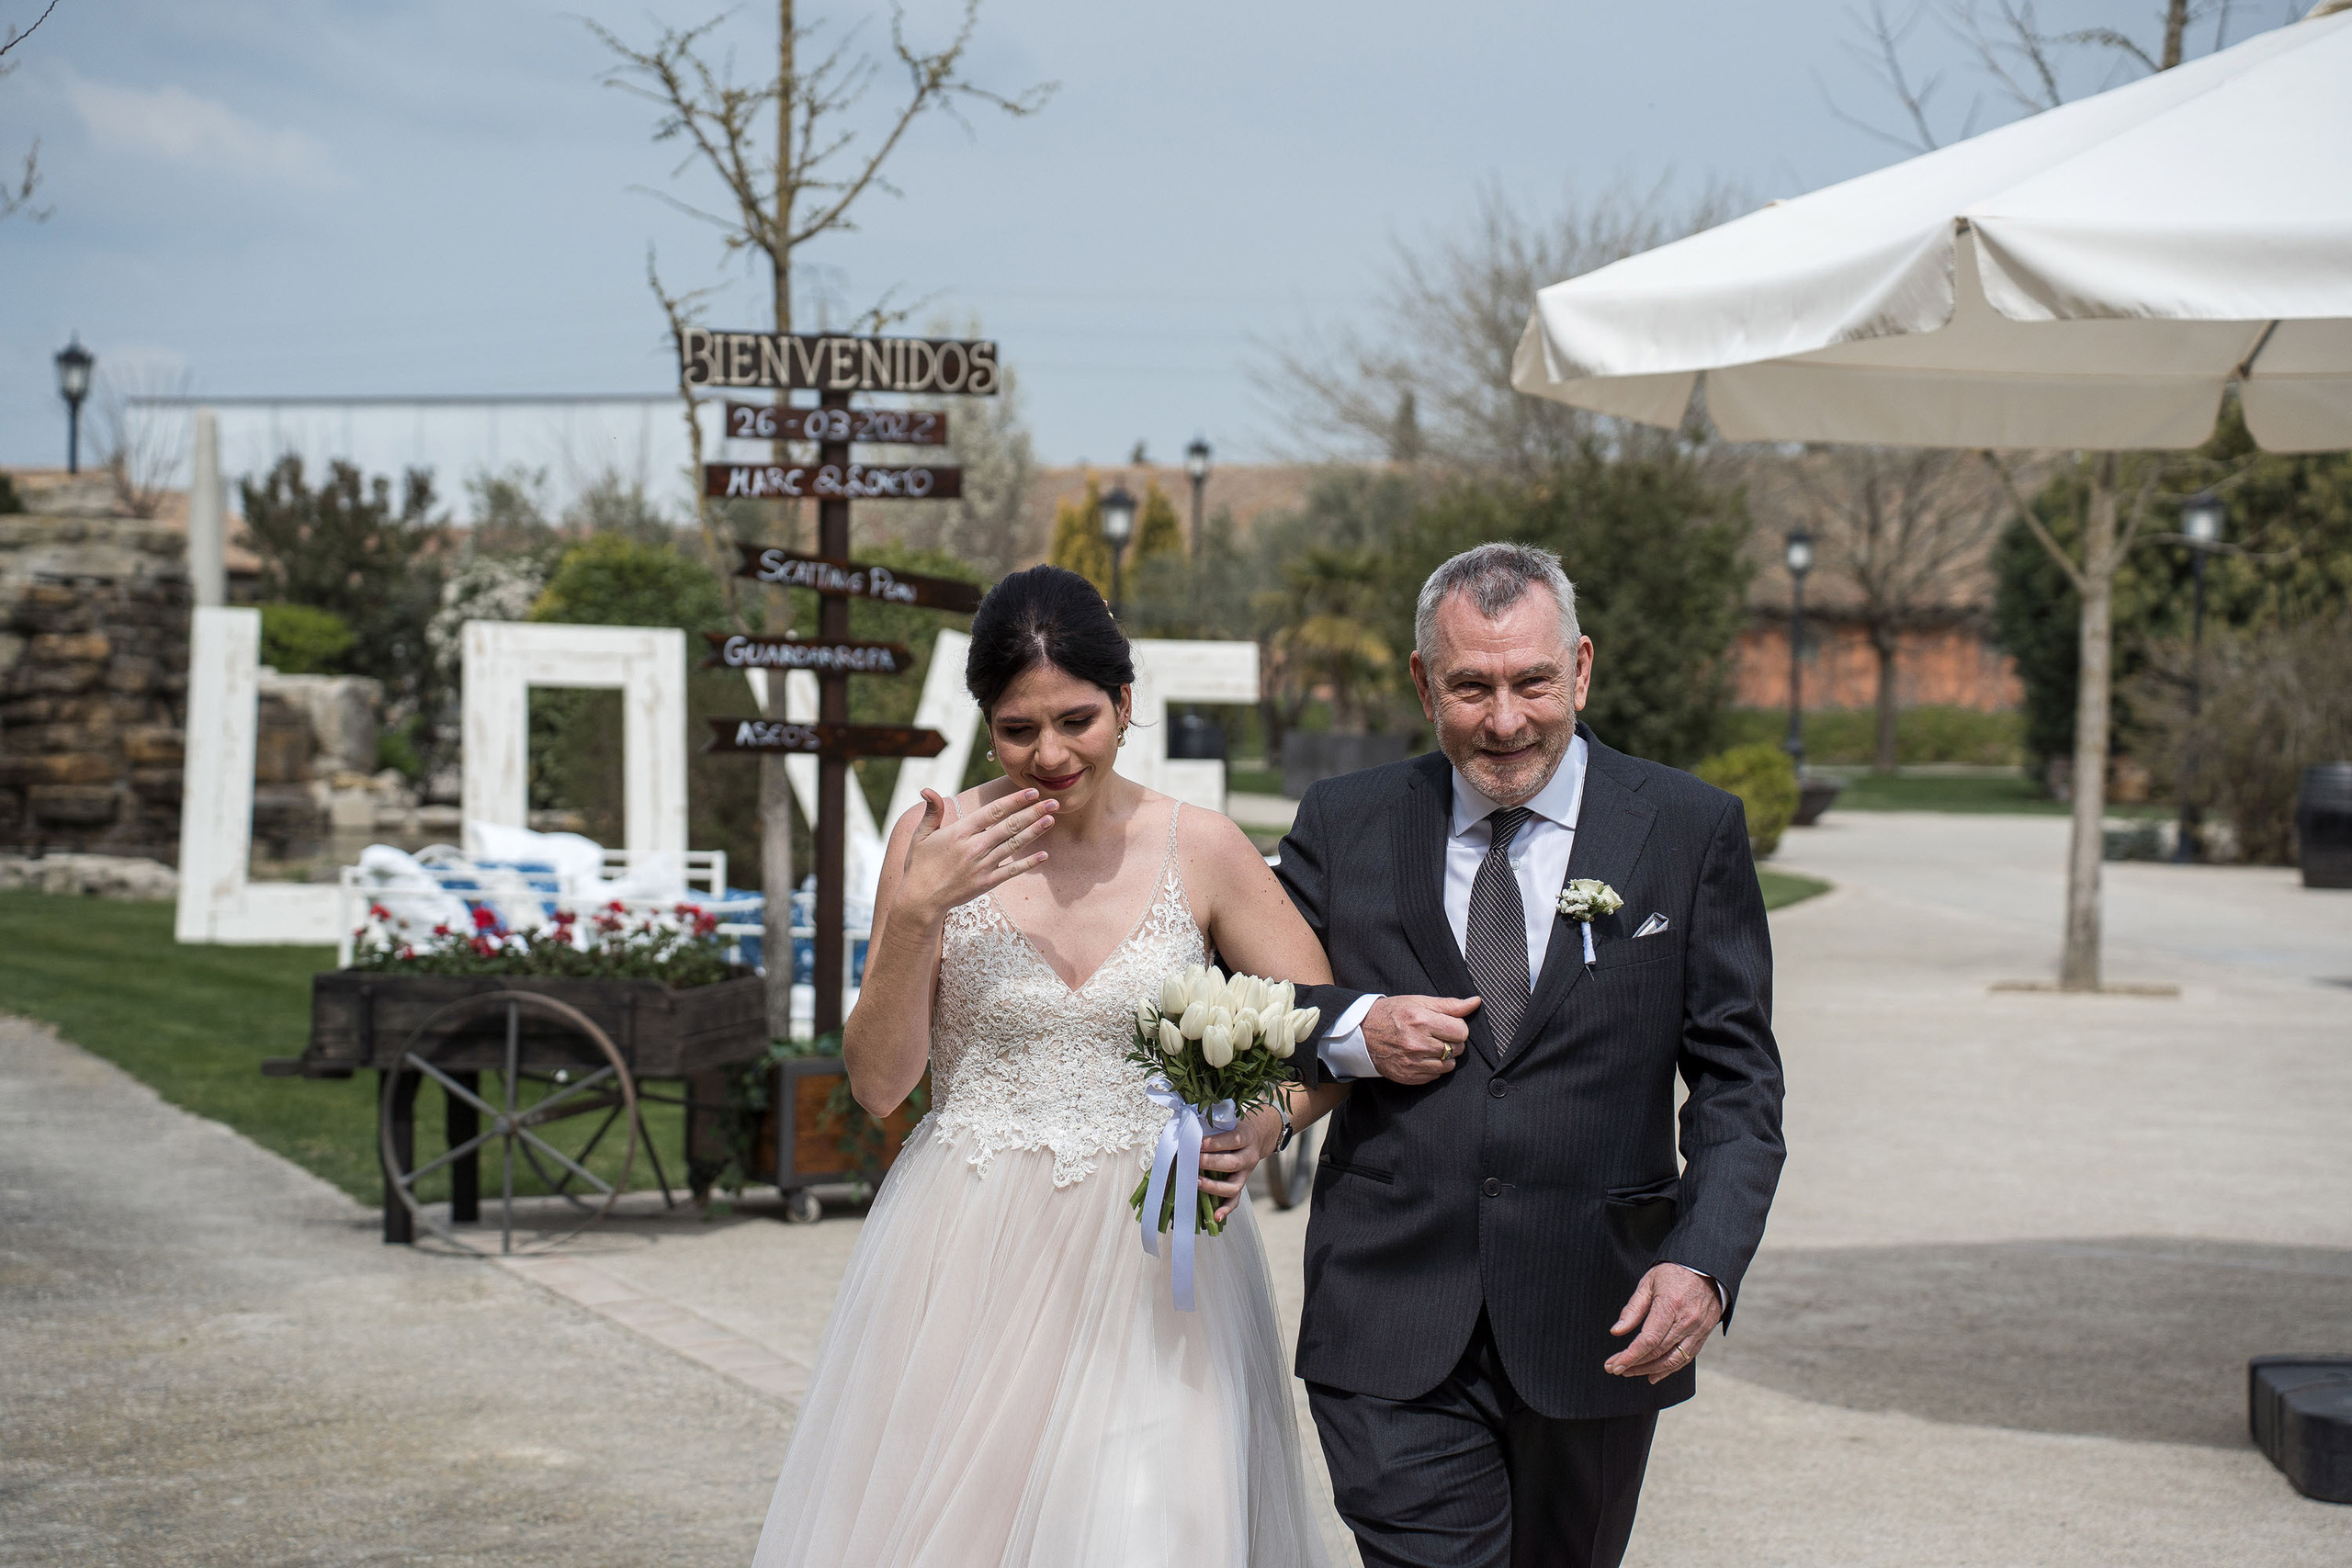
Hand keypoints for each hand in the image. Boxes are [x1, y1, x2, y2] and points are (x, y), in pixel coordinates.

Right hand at [895, 788, 1056, 924]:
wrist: (920, 900)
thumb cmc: (919, 865)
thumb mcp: (921, 835)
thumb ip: (932, 811)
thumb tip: (927, 789)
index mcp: (960, 832)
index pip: (993, 812)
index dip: (1014, 801)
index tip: (1032, 792)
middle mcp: (974, 847)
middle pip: (1010, 826)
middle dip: (1033, 812)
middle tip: (1053, 802)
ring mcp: (982, 866)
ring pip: (1014, 845)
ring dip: (1035, 832)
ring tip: (1051, 820)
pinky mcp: (986, 883)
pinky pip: (1012, 871)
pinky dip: (1028, 863)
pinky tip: (1044, 855)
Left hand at [1197, 1105, 1281, 1222]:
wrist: (1253, 1137)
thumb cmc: (1230, 1129)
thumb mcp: (1225, 1123)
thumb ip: (1208, 1127)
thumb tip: (1182, 1132)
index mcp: (1245, 1137)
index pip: (1231, 1140)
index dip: (1214, 1143)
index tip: (1197, 1144)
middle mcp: (1249, 1157)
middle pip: (1232, 1164)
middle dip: (1210, 1163)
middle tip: (1193, 1161)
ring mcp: (1246, 1174)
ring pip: (1233, 1186)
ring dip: (1213, 1187)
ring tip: (1196, 1182)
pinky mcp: (1241, 1185)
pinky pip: (1235, 1201)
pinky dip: (1226, 1210)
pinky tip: (1215, 1217)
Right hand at [1362, 995, 1479, 1083]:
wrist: (1362, 1033)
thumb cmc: (1392, 1013)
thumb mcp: (1418, 1002)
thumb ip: (1449, 1005)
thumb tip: (1475, 1002)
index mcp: (1421, 1020)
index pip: (1461, 1031)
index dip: (1457, 1027)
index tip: (1446, 1024)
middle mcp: (1417, 1043)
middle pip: (1457, 1048)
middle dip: (1452, 1041)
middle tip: (1436, 1034)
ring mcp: (1413, 1062)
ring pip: (1449, 1064)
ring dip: (1445, 1056)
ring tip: (1430, 1046)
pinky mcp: (1409, 1076)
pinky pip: (1436, 1075)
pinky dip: (1433, 1066)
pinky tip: (1422, 1056)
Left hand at [1604, 1264, 1722, 1382]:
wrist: (1706, 1267)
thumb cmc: (1673, 1272)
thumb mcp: (1648, 1283)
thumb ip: (1633, 1309)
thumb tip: (1616, 1332)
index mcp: (1670, 1305)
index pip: (1649, 1340)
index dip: (1631, 1356)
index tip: (1615, 1365)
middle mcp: (1687, 1321)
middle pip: (1658, 1352)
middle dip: (1634, 1364)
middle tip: (1615, 1368)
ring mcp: (1698, 1329)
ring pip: (1673, 1360)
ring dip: (1650, 1370)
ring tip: (1630, 1372)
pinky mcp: (1704, 1334)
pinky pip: (1686, 1358)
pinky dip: (1669, 1369)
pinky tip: (1653, 1375)